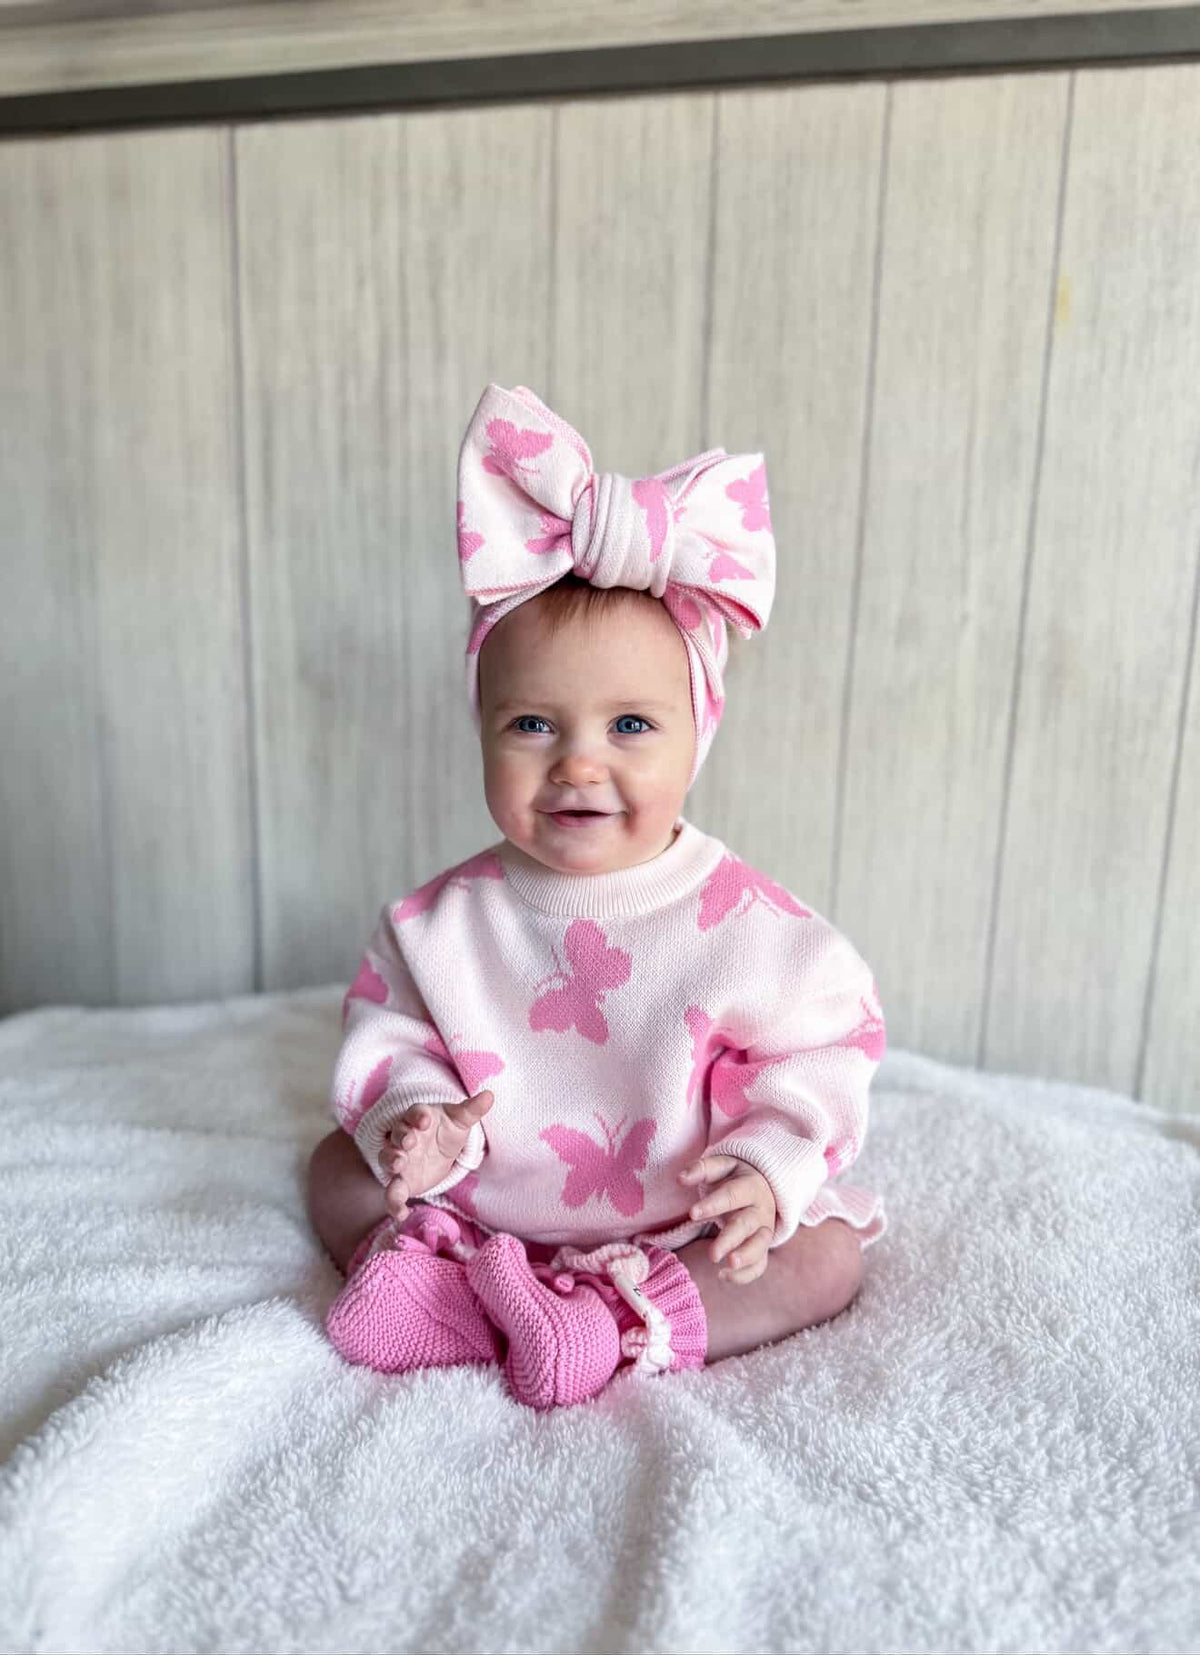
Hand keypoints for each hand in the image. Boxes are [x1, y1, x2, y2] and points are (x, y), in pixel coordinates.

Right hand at [378, 1089, 493, 1220]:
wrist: (438, 1151)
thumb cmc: (446, 1129)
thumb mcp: (460, 1120)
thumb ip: (472, 1109)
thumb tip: (489, 1095)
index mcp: (419, 1118)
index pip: (414, 1113)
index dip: (418, 1116)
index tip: (425, 1121)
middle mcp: (405, 1138)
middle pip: (397, 1135)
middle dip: (401, 1138)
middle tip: (408, 1142)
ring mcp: (400, 1160)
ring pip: (388, 1159)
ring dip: (391, 1161)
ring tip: (398, 1165)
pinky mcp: (402, 1181)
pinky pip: (392, 1192)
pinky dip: (393, 1204)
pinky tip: (402, 1214)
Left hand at [678, 1153, 776, 1283]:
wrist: (763, 1186)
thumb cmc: (734, 1177)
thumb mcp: (722, 1166)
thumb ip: (701, 1169)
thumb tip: (680, 1178)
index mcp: (750, 1186)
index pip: (732, 1195)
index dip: (713, 1204)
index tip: (692, 1213)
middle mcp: (760, 1210)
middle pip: (746, 1225)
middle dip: (730, 1240)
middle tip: (712, 1254)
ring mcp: (764, 1231)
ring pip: (760, 1246)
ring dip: (746, 1257)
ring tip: (728, 1265)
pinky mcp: (762, 1248)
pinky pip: (759, 1265)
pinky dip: (745, 1274)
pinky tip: (723, 1276)